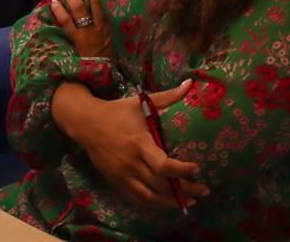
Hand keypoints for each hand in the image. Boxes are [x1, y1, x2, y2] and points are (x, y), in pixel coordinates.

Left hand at [47, 0, 109, 56]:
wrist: (102, 75)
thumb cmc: (105, 58)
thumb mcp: (109, 41)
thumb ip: (103, 27)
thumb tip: (96, 11)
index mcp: (106, 25)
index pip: (101, 1)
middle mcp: (97, 26)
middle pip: (92, 2)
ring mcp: (86, 33)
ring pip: (79, 10)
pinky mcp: (76, 40)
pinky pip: (67, 24)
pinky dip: (60, 13)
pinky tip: (54, 4)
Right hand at [61, 83, 205, 208]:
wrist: (85, 123)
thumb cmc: (117, 112)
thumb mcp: (141, 103)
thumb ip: (168, 96)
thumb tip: (190, 84)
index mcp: (139, 143)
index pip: (163, 165)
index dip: (182, 171)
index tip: (197, 169)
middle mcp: (131, 162)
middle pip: (161, 185)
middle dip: (185, 190)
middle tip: (204, 190)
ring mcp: (122, 175)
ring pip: (151, 197)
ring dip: (173, 202)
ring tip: (191, 201)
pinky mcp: (116, 182)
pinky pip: (138, 199)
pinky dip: (155, 204)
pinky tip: (169, 203)